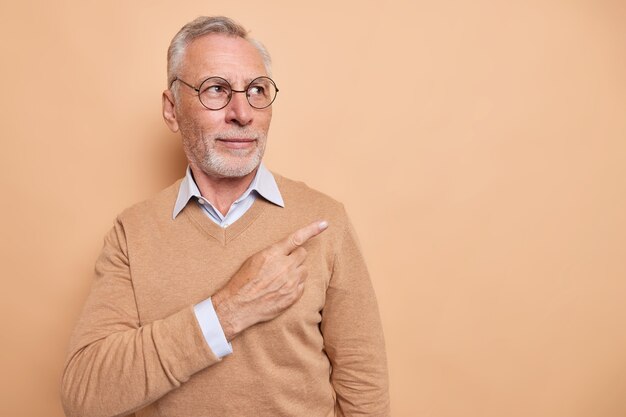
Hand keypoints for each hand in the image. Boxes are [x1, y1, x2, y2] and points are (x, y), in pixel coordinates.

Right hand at [212, 220, 328, 340]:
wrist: (239, 306)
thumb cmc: (243, 281)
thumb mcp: (254, 259)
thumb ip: (274, 252)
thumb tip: (288, 249)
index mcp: (273, 254)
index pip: (297, 238)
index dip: (312, 229)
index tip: (324, 224)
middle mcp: (284, 266)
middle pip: (303, 254)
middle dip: (295, 256)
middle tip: (284, 263)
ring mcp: (290, 282)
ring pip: (304, 270)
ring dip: (296, 271)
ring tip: (282, 278)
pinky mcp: (293, 296)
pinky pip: (302, 285)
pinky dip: (295, 285)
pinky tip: (282, 288)